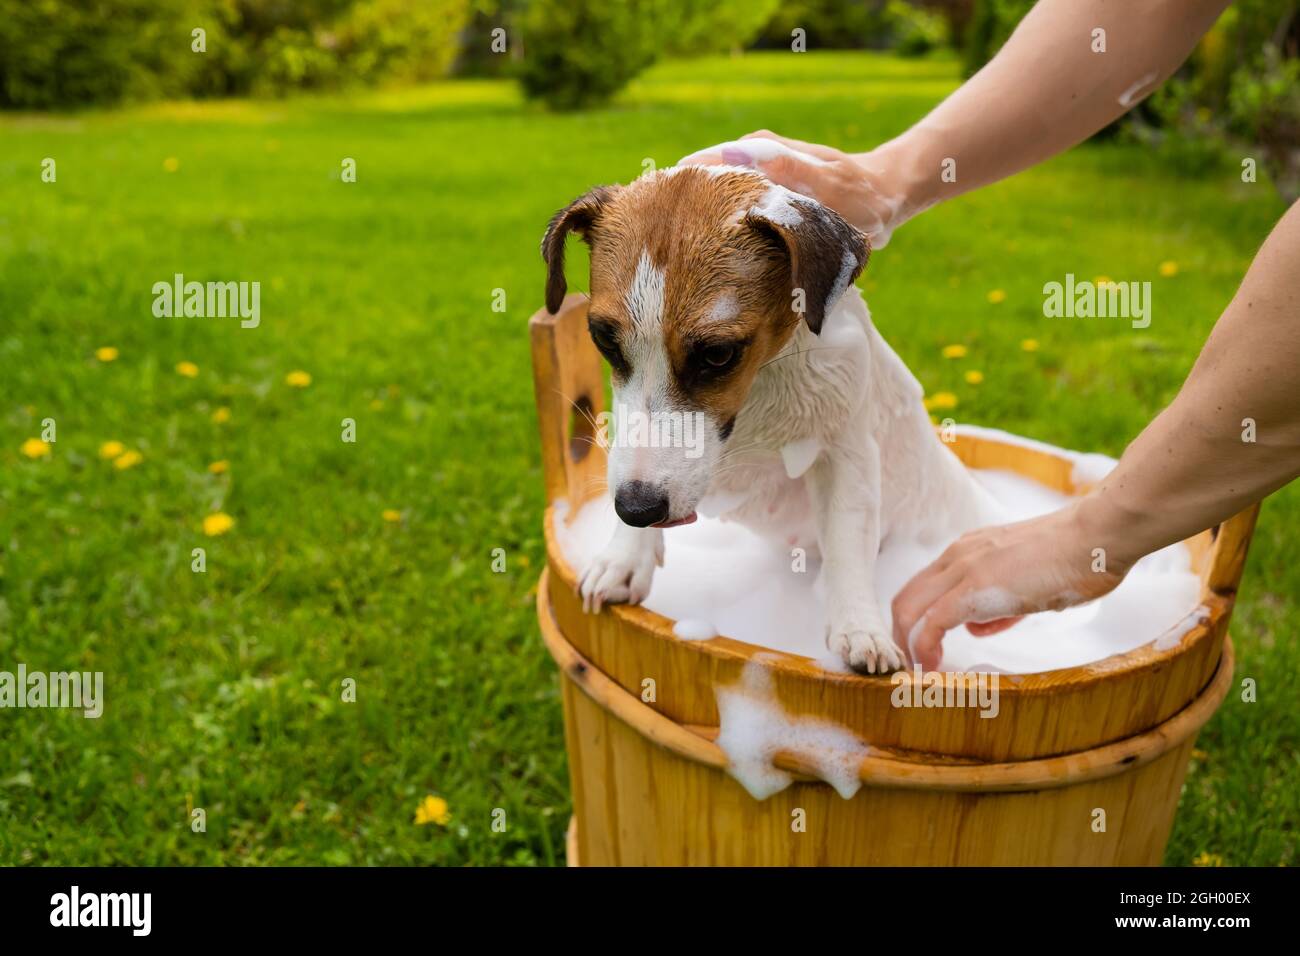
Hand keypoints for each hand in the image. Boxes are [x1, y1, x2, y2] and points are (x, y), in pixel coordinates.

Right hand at [680, 130, 911, 248]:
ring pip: (712, 202)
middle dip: (680, 211)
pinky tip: (702, 261)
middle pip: (700, 184)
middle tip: (658, 250)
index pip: (703, 164)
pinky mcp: (761, 203)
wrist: (886, 199)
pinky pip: (728, 216)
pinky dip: (715, 234)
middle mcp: (751, 161)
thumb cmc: (861, 195)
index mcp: (760, 150)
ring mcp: (755, 183)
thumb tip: (740, 154)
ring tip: (672, 260)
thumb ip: (791, 171)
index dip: (678, 189)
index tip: (655, 216)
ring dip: (695, 225)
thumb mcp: (830, 185)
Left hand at [890, 502, 1129, 670]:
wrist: (1098, 536)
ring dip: (908, 645)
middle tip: (913, 666)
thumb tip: (976, 627)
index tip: (924, 650)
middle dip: (902, 636)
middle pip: (907, 598)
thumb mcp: (1028, 585)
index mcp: (970, 552)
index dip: (916, 622)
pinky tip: (932, 668)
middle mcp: (958, 556)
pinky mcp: (975, 589)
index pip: (925, 587)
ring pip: (909, 608)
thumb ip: (999, 606)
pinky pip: (932, 623)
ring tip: (920, 672)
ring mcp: (964, 569)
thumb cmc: (1077, 558)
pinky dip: (923, 649)